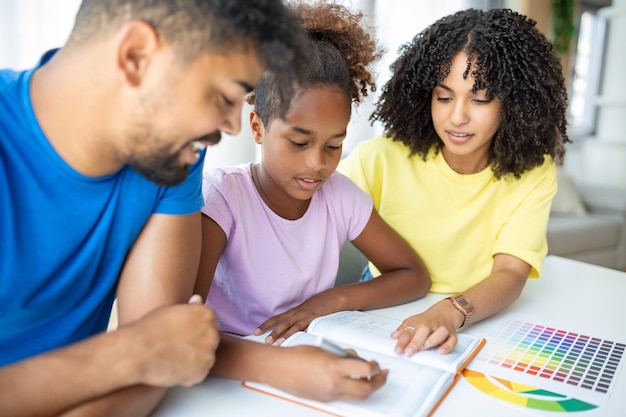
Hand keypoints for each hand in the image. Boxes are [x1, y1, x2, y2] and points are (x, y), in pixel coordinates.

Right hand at [122, 295, 219, 386]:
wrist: (136, 352)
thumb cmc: (148, 329)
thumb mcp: (170, 310)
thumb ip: (189, 307)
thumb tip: (198, 300)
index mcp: (205, 314)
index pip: (211, 322)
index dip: (196, 330)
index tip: (184, 335)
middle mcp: (211, 333)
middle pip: (210, 340)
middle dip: (198, 344)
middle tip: (177, 348)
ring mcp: (208, 354)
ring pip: (205, 358)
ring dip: (194, 359)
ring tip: (172, 358)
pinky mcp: (201, 372)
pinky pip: (199, 373)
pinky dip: (189, 373)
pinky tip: (173, 368)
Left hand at [253, 292, 342, 344]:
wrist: (332, 298)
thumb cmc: (318, 307)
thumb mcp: (304, 312)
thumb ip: (296, 321)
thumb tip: (287, 332)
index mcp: (293, 312)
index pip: (276, 319)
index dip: (265, 325)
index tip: (255, 331)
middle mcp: (297, 313)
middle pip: (281, 322)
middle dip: (271, 331)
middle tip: (262, 340)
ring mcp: (306, 316)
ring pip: (292, 326)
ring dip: (284, 334)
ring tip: (278, 343)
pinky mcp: (315, 319)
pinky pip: (307, 328)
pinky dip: (301, 334)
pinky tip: (298, 340)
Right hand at [267, 345, 387, 401]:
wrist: (277, 368)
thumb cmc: (296, 354)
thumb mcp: (324, 349)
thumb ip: (342, 355)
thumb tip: (355, 359)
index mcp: (333, 366)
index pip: (365, 370)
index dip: (375, 367)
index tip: (376, 363)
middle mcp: (332, 383)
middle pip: (366, 389)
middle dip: (379, 382)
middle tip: (383, 375)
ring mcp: (329, 394)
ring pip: (357, 397)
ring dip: (368, 388)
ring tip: (370, 379)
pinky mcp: (324, 399)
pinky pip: (344, 397)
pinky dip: (352, 390)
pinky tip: (350, 381)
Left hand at [391, 300, 461, 355]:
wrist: (445, 312)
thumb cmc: (427, 320)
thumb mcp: (412, 321)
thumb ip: (402, 329)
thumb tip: (393, 336)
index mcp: (418, 322)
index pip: (408, 332)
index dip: (402, 342)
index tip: (398, 351)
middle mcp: (430, 325)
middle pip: (422, 332)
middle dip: (415, 343)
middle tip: (408, 353)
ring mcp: (441, 329)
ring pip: (439, 334)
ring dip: (431, 342)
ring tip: (422, 349)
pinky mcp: (452, 335)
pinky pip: (452, 340)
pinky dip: (447, 346)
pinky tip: (440, 352)